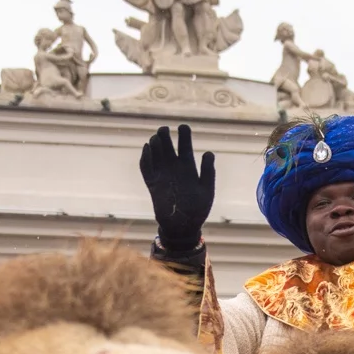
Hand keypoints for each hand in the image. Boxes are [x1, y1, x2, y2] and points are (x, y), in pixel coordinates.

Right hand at [139, 124, 214, 252]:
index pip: (185, 146)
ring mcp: (162, 175)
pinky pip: (146, 168)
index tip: (182, 126)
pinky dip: (145, 158)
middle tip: (164, 130)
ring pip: (156, 154)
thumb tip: (208, 152)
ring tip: (155, 139)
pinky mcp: (152, 184)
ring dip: (154, 145)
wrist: (183, 227)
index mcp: (188, 167)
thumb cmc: (198, 209)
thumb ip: (208, 172)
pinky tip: (146, 149)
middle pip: (167, 146)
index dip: (184, 134)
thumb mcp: (206, 190)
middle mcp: (174, 168)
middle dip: (165, 136)